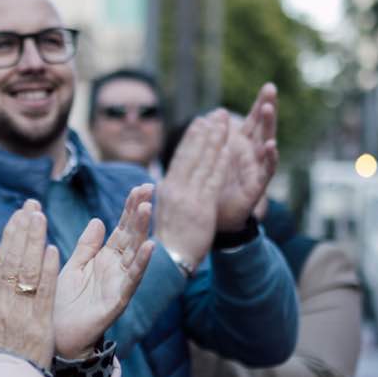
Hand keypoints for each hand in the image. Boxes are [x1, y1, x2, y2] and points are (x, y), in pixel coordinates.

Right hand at [0, 200, 60, 369]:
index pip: (1, 261)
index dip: (10, 236)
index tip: (19, 215)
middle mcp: (2, 303)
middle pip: (12, 260)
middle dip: (22, 231)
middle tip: (31, 206)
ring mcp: (19, 313)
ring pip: (26, 271)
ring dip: (33, 242)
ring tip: (41, 218)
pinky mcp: (37, 325)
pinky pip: (42, 293)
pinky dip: (47, 271)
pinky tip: (53, 250)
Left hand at [53, 184, 155, 357]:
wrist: (57, 337)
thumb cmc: (63, 303)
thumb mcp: (73, 267)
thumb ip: (87, 246)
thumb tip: (99, 220)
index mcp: (104, 259)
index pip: (121, 228)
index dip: (129, 208)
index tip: (139, 187)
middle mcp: (115, 269)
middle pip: (130, 236)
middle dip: (139, 212)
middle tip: (148, 188)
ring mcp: (118, 284)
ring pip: (134, 253)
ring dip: (142, 231)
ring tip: (147, 209)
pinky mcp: (116, 301)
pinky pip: (131, 280)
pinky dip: (140, 263)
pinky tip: (149, 247)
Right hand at [154, 114, 230, 271]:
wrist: (169, 262)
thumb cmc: (165, 240)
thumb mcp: (159, 213)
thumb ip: (160, 196)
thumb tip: (149, 184)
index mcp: (166, 188)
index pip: (180, 158)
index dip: (191, 138)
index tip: (198, 122)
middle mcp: (176, 188)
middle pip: (193, 154)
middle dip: (205, 132)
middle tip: (216, 114)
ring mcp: (189, 196)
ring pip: (204, 162)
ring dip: (215, 140)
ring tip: (224, 123)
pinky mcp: (202, 207)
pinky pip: (213, 180)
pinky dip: (220, 163)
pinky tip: (228, 149)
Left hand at [214, 83, 279, 232]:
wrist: (213, 218)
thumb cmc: (213, 187)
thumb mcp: (210, 159)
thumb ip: (212, 140)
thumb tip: (207, 117)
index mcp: (241, 146)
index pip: (253, 121)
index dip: (260, 105)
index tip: (268, 85)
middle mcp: (252, 155)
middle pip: (263, 128)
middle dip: (267, 108)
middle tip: (271, 89)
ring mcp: (257, 169)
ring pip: (266, 144)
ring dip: (268, 127)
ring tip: (268, 109)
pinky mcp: (257, 186)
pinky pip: (266, 171)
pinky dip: (270, 158)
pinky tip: (271, 147)